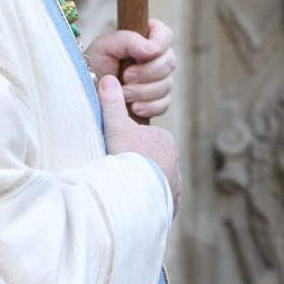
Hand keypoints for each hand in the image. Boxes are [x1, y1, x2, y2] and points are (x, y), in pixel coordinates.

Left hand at [84, 18, 175, 119]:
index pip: (166, 35)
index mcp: (146, 38)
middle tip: (125, 77)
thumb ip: (128, 40)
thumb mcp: (105, 46)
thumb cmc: (94, 65)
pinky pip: (163, 104)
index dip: (158, 45)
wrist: (87, 93)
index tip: (139, 57)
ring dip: (143, 91)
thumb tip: (153, 49)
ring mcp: (160, 80)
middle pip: (169, 63)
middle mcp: (157, 58)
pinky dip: (148, 107)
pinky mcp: (158, 101)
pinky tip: (133, 107)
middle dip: (146, 73)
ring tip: (123, 93)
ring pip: (167, 85)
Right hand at [98, 75, 180, 213]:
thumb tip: (107, 78)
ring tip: (124, 192)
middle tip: (118, 175)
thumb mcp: (115, 127)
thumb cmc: (126, 157)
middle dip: (137, 167)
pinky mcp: (171, 204)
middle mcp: (175, 161)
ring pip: (154, 182)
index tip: (114, 154)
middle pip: (150, 162)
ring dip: (142, 187)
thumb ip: (111, 104)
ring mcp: (175, 185)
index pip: (144, 140)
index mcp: (164, 140)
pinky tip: (134, 206)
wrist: (136, 194)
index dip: (127, 146)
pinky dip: (147, 203)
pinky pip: (157, 202)